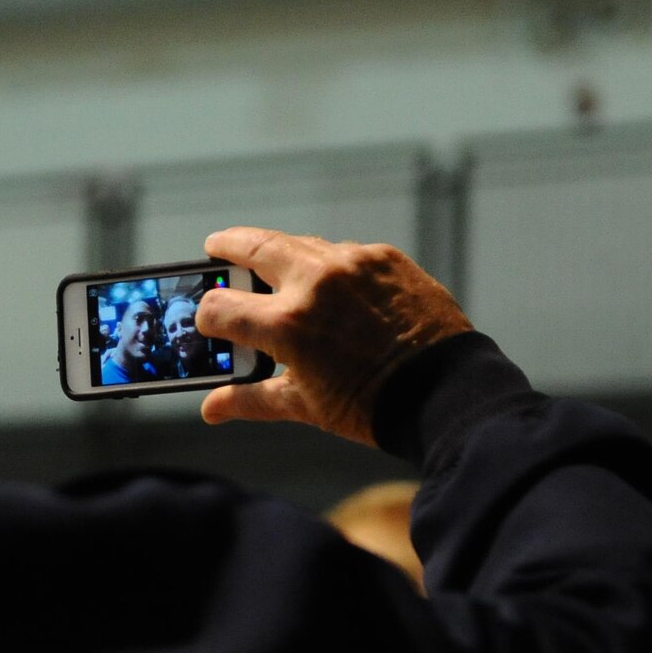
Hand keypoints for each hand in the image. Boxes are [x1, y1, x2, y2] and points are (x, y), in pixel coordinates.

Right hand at [195, 227, 472, 445]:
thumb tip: (211, 408)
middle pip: (253, 246)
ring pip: (300, 244)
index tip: (210, 321)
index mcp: (287, 323)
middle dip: (228, 247)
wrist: (444, 392)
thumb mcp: (303, 405)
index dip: (207, 316)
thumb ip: (250, 399)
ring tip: (270, 267)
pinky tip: (326, 284)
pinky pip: (343, 253)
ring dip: (279, 254)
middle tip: (216, 248)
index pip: (219, 306)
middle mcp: (316, 282)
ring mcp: (353, 264)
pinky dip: (326, 265)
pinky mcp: (385, 258)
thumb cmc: (371, 405)